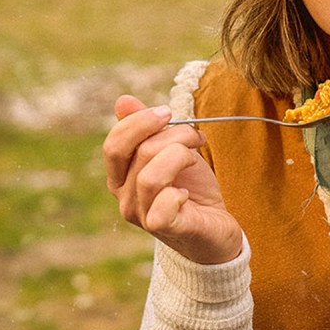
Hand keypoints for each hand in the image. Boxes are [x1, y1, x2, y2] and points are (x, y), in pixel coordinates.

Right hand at [103, 95, 242, 263]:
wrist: (215, 229)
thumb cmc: (191, 188)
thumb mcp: (170, 152)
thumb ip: (146, 129)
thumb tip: (122, 101)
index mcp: (121, 176)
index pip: (114, 144)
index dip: (140, 121)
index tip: (168, 112)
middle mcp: (125, 197)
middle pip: (139, 152)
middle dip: (173, 134)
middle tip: (194, 136)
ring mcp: (142, 216)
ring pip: (151, 176)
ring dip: (182, 156)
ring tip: (197, 158)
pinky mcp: (165, 229)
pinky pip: (162, 206)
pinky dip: (179, 194)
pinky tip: (188, 194)